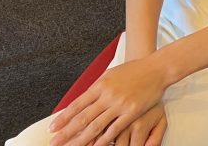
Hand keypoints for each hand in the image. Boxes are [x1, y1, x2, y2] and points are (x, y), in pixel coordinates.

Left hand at [49, 58, 166, 145]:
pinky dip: (104, 140)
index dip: (64, 117)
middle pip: (83, 117)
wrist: (155, 69)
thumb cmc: (133, 71)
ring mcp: (119, 104)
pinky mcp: (131, 112)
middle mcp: (107, 95)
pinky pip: (114, 129)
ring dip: (81, 139)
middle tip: (54, 142)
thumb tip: (83, 99)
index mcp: (100, 85)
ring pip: (96, 126)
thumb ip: (97, 87)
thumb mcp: (111, 74)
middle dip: (67, 132)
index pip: (77, 104)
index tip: (53, 127)